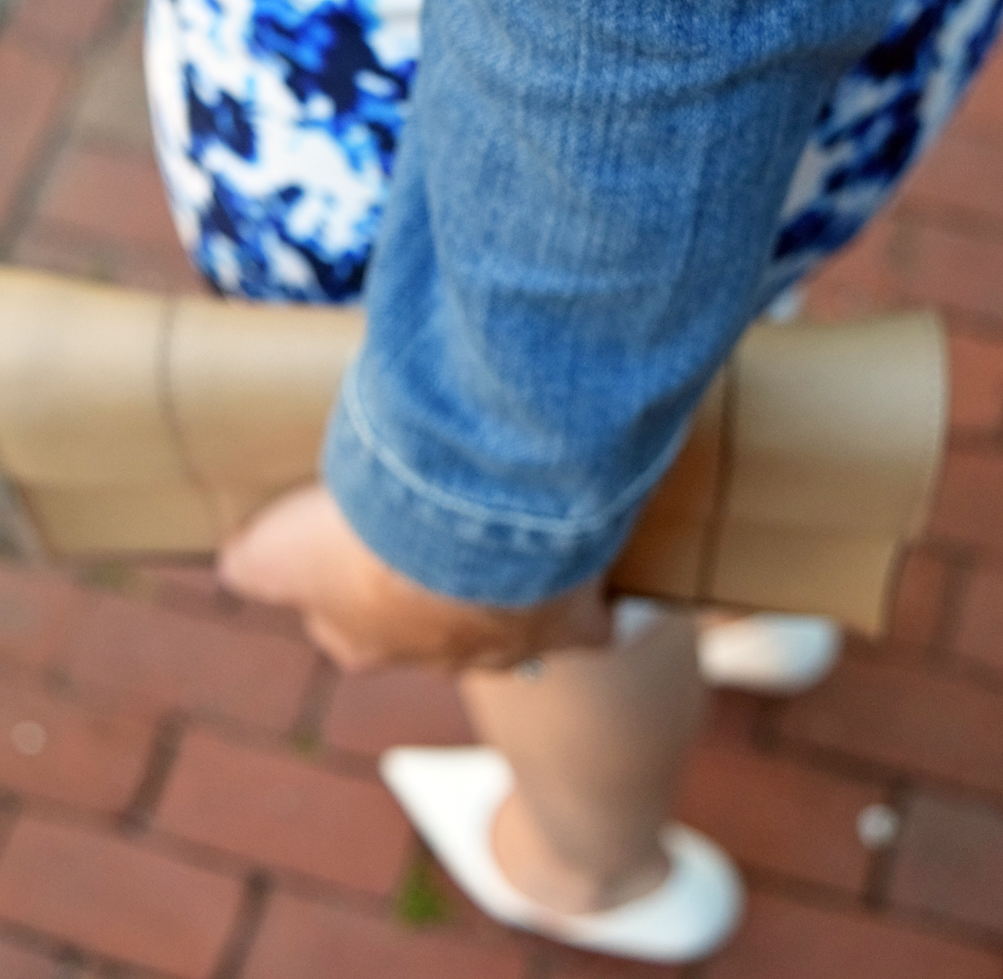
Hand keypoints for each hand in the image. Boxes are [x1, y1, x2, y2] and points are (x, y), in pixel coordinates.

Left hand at [218, 485, 611, 670]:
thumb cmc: (370, 537)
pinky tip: (590, 580)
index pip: (342, 630)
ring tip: (508, 533)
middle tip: (430, 533)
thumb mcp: (278, 546)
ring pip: (501, 626)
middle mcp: (432, 655)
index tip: (352, 547)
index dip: (343, 593)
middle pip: (422, 630)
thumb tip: (231, 568)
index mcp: (363, 639)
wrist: (470, 528)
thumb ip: (252, 559)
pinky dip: (590, 609)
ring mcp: (505, 646)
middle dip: (424, 592)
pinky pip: (586, 628)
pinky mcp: (571, 628)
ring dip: (502, 591)